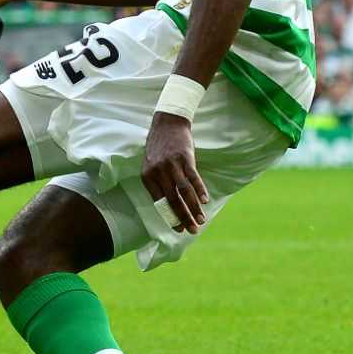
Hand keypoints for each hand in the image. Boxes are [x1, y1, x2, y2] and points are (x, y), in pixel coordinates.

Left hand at [142, 113, 207, 233]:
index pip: (159, 202)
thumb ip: (158, 182)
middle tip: (192, 230)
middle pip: (172, 200)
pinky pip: (193, 178)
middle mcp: (158, 172)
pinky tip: (205, 201)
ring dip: (193, 208)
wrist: (167, 123)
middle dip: (183, 217)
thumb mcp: (151, 164)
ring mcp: (171, 165)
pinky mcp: (184, 158)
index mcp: (147, 177)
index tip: (179, 228)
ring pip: (183, 192)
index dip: (170, 217)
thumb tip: (168, 205)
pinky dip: (199, 190)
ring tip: (201, 220)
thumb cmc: (160, 146)